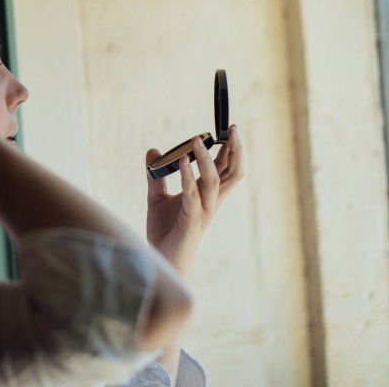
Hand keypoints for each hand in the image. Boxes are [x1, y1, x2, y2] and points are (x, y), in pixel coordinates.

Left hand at [145, 125, 243, 277]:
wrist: (160, 259)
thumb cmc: (164, 232)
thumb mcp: (157, 198)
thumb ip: (156, 175)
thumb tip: (152, 150)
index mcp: (206, 195)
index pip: (226, 169)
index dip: (231, 150)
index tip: (230, 130)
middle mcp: (211, 202)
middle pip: (232, 173)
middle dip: (235, 150)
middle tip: (233, 129)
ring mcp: (204, 211)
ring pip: (214, 180)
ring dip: (205, 158)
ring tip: (196, 139)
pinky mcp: (192, 220)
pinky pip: (193, 194)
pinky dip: (188, 176)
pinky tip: (183, 161)